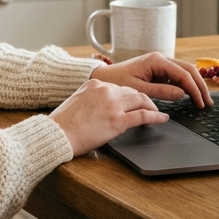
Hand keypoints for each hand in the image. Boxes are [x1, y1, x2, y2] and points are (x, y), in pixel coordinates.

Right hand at [50, 79, 168, 155]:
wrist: (57, 133)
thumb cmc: (62, 123)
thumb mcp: (76, 102)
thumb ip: (91, 99)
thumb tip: (100, 107)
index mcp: (94, 84)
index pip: (119, 86)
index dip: (129, 95)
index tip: (134, 101)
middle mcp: (106, 90)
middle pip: (133, 91)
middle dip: (143, 99)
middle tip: (150, 106)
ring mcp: (113, 104)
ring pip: (142, 100)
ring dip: (152, 106)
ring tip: (157, 112)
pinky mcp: (118, 120)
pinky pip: (143, 116)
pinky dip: (156, 117)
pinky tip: (162, 119)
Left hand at [93, 53, 212, 108]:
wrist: (104, 77)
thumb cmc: (117, 81)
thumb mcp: (138, 89)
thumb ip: (161, 92)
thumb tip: (182, 94)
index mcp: (156, 60)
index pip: (183, 74)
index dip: (194, 89)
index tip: (200, 103)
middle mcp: (161, 59)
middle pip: (189, 70)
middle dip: (200, 86)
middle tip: (208, 103)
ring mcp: (160, 64)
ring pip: (185, 72)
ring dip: (195, 86)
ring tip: (203, 100)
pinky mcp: (158, 71)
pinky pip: (177, 77)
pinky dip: (186, 86)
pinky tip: (191, 96)